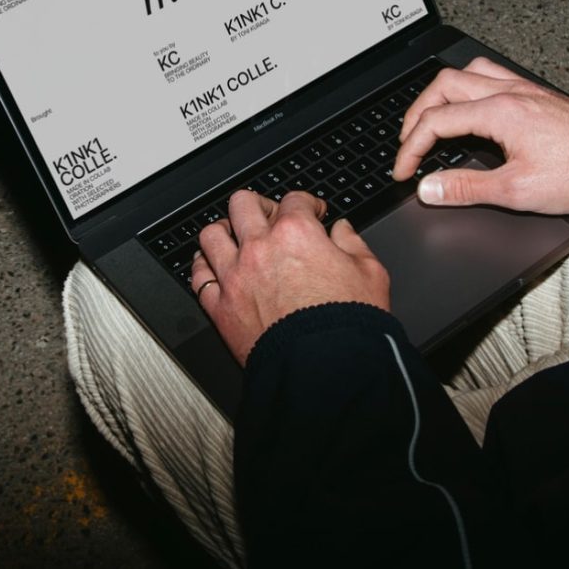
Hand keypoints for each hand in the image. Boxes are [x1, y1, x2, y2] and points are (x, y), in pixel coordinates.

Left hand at [190, 190, 389, 365]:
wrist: (325, 369)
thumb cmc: (348, 324)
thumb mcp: (370, 274)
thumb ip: (353, 244)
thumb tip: (343, 231)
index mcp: (297, 233)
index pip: (294, 199)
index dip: (307, 203)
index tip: (312, 212)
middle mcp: (260, 248)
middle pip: (242, 204)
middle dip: (259, 206)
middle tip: (270, 217)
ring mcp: (235, 276)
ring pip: (211, 234)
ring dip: (224, 232)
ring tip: (234, 238)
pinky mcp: (220, 307)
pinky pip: (198, 276)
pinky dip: (204, 268)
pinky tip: (214, 268)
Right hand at [393, 57, 568, 213]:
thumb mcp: (516, 190)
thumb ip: (465, 188)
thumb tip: (429, 189)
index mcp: (499, 112)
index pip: (436, 121)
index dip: (410, 148)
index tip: (404, 170)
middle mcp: (509, 92)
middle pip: (443, 86)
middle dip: (416, 114)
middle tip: (408, 143)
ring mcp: (523, 89)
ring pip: (467, 72)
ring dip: (441, 94)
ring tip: (431, 118)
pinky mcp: (536, 94)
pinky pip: (491, 75)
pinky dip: (468, 89)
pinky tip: (471, 107)